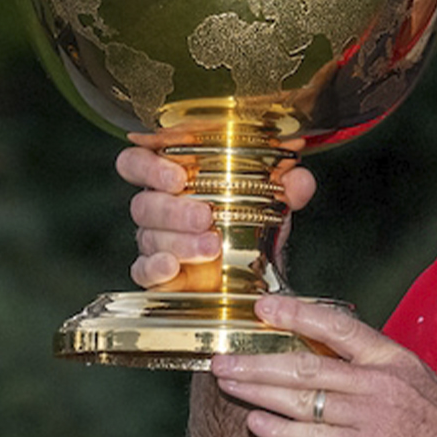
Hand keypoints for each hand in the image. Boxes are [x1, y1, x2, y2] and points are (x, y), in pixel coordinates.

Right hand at [116, 132, 315, 289]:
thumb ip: (287, 187)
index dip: (148, 166)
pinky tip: (172, 267)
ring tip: (211, 246)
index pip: (137, 163)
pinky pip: (143, 271)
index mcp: (173, 179)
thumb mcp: (274, 202)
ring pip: (148, 237)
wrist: (257, 271)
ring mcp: (154, 242)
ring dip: (179, 241)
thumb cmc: (251, 223)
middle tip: (205, 217)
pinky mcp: (158, 274)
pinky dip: (155, 269)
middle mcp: (157, 208)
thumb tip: (299, 178)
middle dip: (174, 210)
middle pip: (144, 204)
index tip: (177, 176)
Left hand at [208, 294, 436, 436]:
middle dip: (257, 360)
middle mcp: (380, 382)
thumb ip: (379, 372)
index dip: (295, 314)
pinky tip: (254, 425)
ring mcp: (372, 417)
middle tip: (221, 356)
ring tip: (226, 383)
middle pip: (306, 365)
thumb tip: (336, 362)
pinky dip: (280, 431)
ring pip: (301, 399)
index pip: (338, 326)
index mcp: (395, 359)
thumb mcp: (420, 384)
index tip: (261, 307)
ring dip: (258, 390)